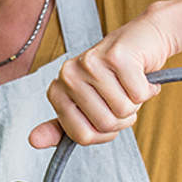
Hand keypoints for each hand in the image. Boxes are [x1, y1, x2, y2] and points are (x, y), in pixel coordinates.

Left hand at [29, 10, 173, 147]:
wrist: (143, 40)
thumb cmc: (114, 78)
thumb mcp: (85, 106)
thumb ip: (62, 126)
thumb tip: (33, 141)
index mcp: (57, 90)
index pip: (82, 136)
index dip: (103, 134)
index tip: (106, 113)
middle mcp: (68, 74)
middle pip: (105, 124)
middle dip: (123, 118)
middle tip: (123, 96)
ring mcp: (90, 63)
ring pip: (123, 110)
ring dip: (136, 103)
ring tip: (130, 85)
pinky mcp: (116, 55)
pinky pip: (139, 95)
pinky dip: (148, 90)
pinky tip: (140, 75)